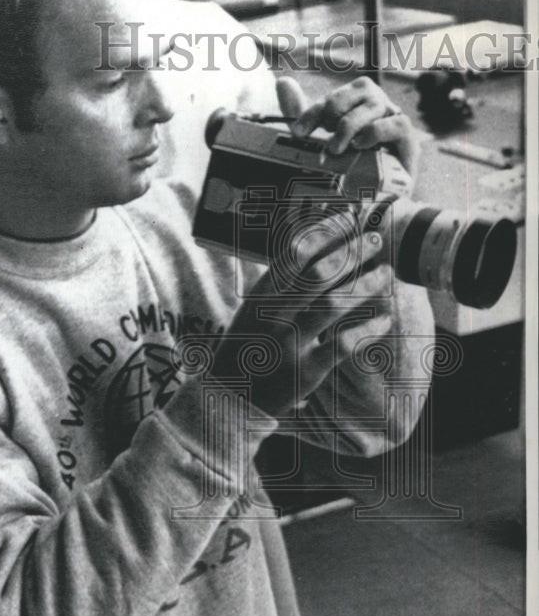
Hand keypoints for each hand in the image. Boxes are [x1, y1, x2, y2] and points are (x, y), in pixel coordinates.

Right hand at [214, 223, 393, 418]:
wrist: (230, 398)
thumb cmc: (248, 348)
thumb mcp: (252, 312)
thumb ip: (279, 287)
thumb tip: (313, 250)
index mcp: (259, 297)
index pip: (292, 254)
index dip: (323, 232)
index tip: (346, 218)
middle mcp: (272, 316)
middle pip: (316, 273)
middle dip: (350, 251)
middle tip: (374, 240)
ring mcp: (288, 344)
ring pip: (332, 305)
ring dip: (364, 284)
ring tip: (385, 272)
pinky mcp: (304, 372)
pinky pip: (343, 345)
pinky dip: (367, 330)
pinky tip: (384, 320)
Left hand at [276, 74, 418, 176]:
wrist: (369, 206)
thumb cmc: (344, 171)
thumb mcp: (317, 142)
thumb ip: (300, 113)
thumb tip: (282, 82)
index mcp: (357, 103)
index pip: (336, 97)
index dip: (314, 112)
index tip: (298, 132)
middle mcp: (377, 107)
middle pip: (360, 90)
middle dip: (334, 112)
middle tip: (324, 140)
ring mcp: (394, 121)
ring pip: (375, 105)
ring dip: (350, 125)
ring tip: (336, 148)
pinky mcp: (409, 141)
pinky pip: (397, 124)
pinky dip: (376, 132)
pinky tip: (361, 146)